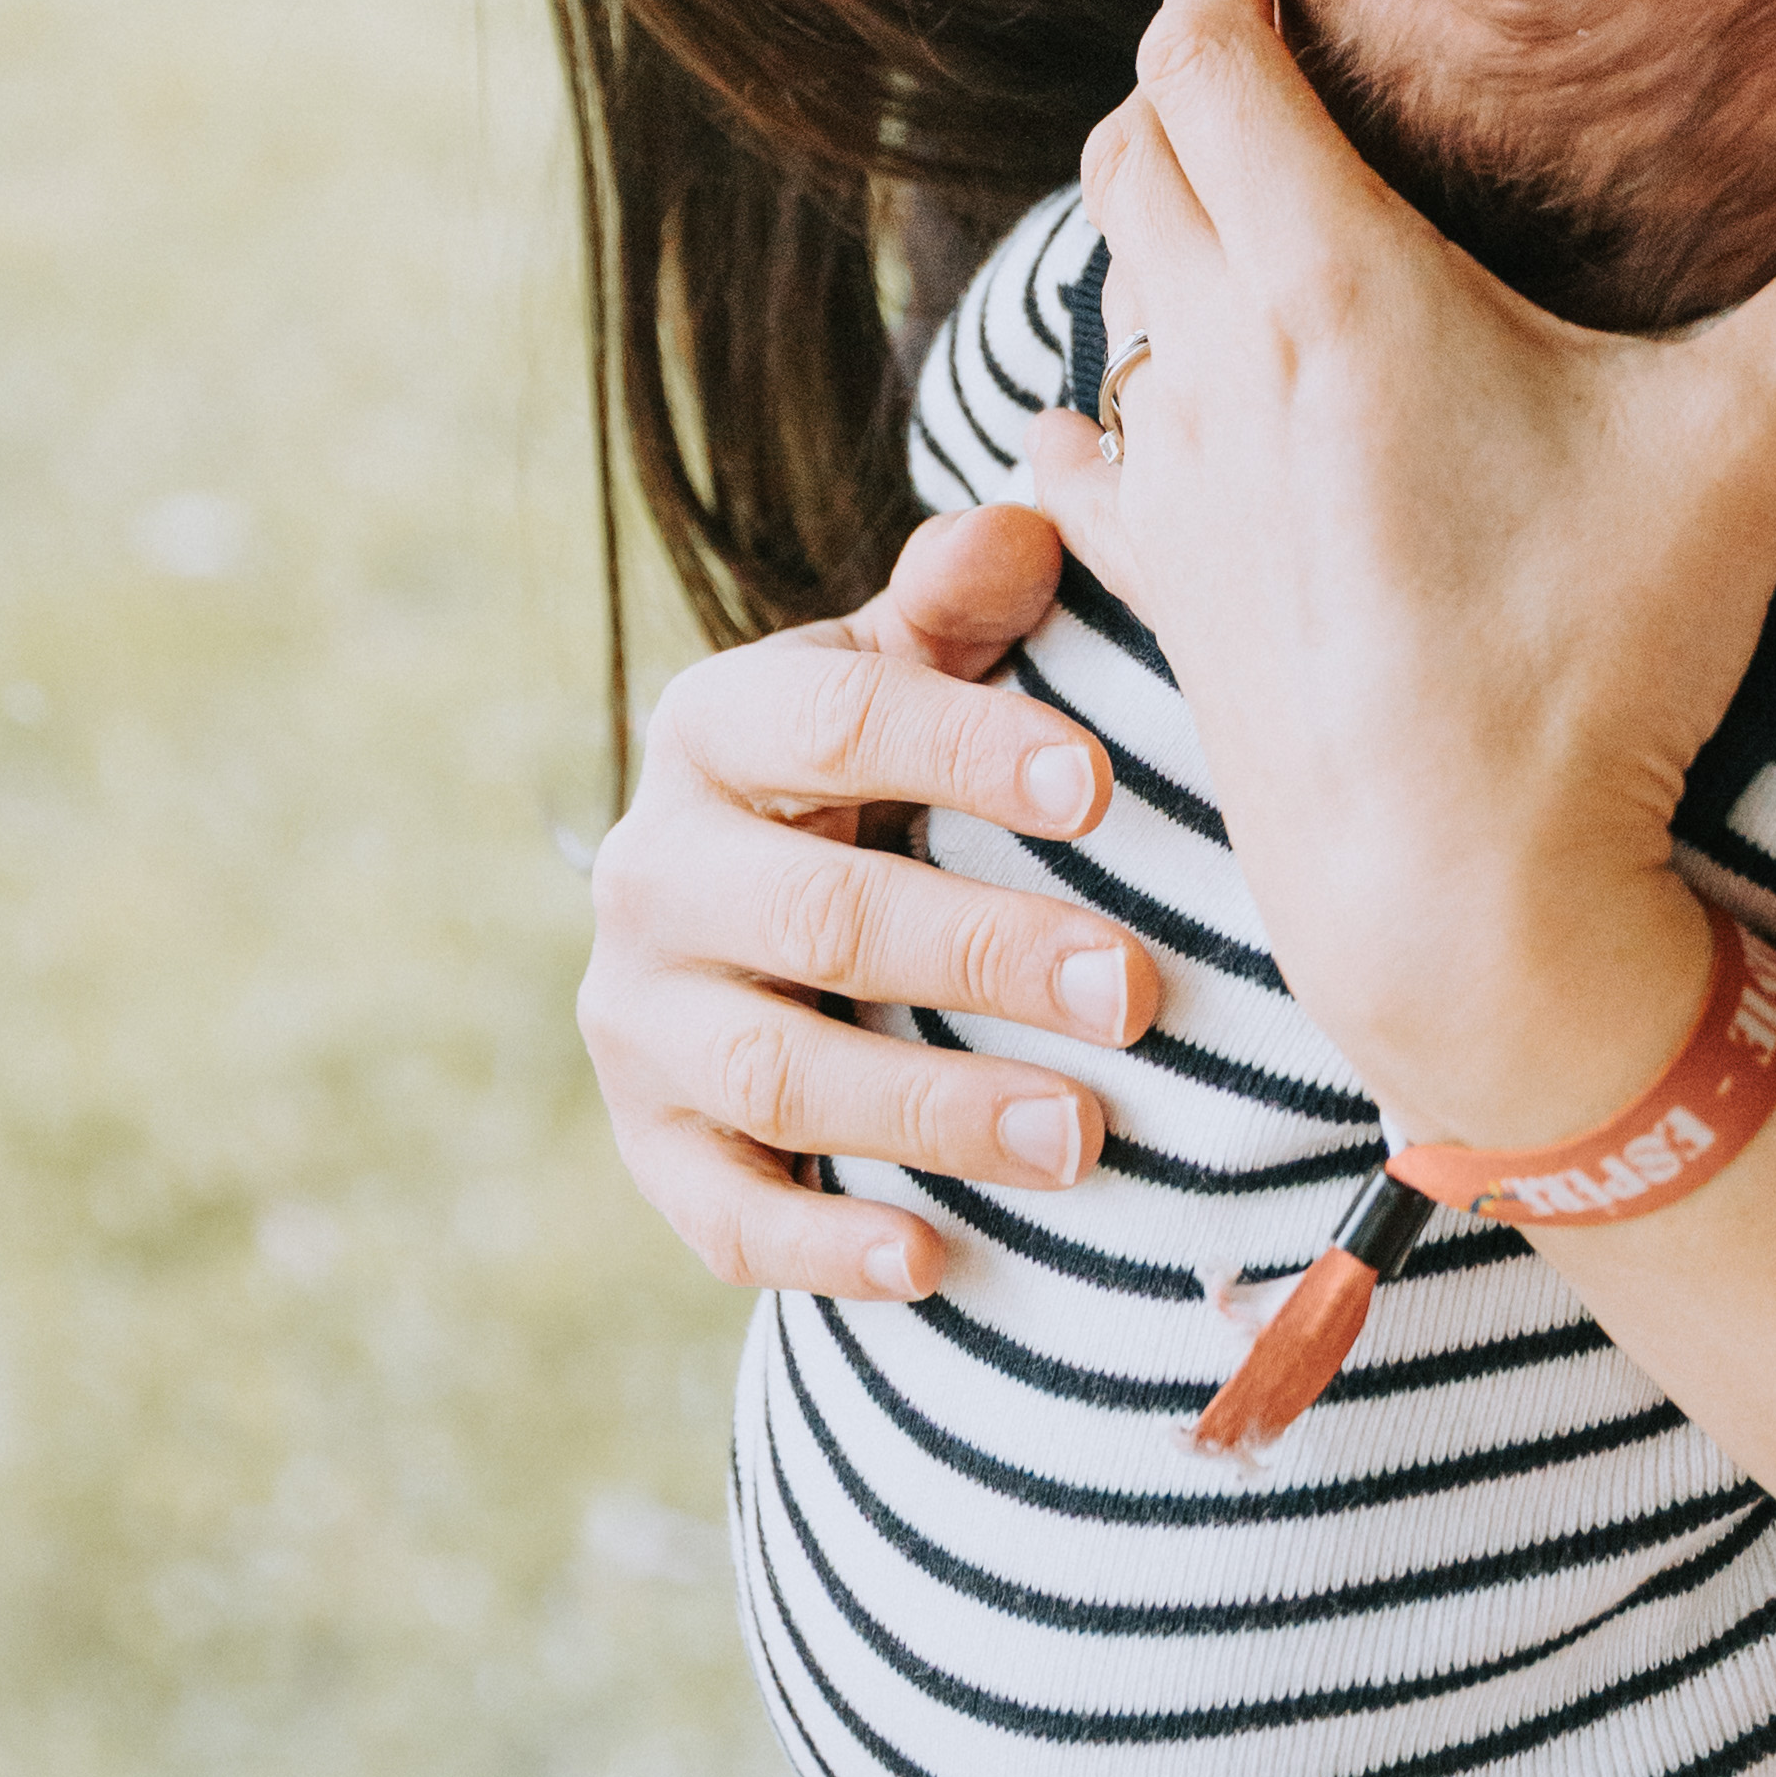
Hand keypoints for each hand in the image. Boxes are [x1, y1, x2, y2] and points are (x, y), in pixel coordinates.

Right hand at [577, 502, 1163, 1302]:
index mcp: (717, 725)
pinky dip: (823, 1250)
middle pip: (820, 914)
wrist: (763, 917)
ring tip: (1081, 1137)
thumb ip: (963, 602)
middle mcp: (653, 869)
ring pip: (778, 1075)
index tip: (1099, 784)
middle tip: (1135, 992)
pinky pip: (724, 1217)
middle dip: (985, 955)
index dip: (965, 746)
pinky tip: (936, 1261)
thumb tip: (1030, 515)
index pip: (837, 719)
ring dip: (932, 1114)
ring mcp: (641, 1019)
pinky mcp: (652, 1145)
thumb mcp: (911, 670)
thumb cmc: (882, 772)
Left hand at [1027, 0, 1775, 1152]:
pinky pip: (1087, 448)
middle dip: (1186, 61)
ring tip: (1238, 181)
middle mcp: (1216, 362)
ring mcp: (1174, 482)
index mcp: (1329, 288)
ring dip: (1153, 211)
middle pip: (1135, 143)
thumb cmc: (1594, 665)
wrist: (1461, 909)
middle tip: (1269, 21)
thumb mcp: (1754, 447)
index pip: (1202, 49)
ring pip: (1108, 284)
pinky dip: (1107, 388)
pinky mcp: (1163, 589)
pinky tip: (1139, 398)